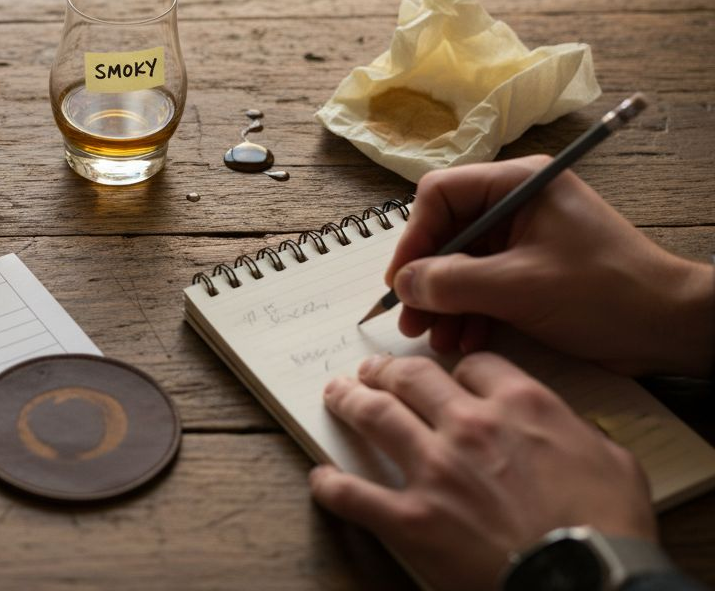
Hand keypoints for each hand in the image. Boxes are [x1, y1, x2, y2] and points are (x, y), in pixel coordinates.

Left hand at [309, 353, 656, 590]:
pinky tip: (322, 478)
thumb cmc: (609, 530)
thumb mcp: (613, 462)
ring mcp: (434, 470)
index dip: (457, 369)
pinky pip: (354, 494)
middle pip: (411, 378)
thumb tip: (568, 430)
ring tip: (336, 394)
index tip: (450, 375)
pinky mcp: (411, 519)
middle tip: (372, 370)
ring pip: (375, 416)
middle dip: (386, 370)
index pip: (473, 365)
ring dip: (350, 401)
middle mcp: (469, 427)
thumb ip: (578, 432)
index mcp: (521, 406)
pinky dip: (331, 485)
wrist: (588, 582)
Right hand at [386, 156, 714, 376]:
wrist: (669, 328)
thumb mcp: (519, 286)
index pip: (440, 195)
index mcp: (518, 184)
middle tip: (411, 319)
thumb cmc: (606, 293)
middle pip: (447, 233)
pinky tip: (464, 340)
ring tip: (436, 338)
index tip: (402, 281)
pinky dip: (470, 312)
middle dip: (427, 279)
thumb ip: (452, 282)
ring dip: (445, 302)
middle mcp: (517, 204)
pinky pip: (484, 285)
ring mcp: (525, 239)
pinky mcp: (532, 271)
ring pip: (462, 264)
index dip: (414, 238)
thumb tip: (403, 285)